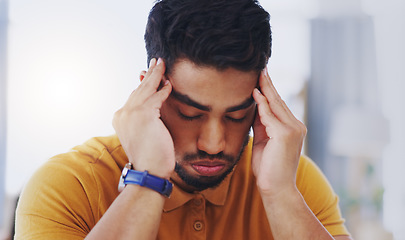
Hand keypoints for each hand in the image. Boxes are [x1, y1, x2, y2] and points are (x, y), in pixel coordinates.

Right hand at [113, 58, 174, 178]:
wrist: (149, 171)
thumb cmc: (150, 156)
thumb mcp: (144, 134)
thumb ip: (145, 119)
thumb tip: (155, 107)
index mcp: (120, 118)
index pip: (134, 96)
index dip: (144, 85)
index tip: (149, 74)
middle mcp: (123, 113)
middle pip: (139, 89)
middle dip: (150, 74)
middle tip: (157, 61)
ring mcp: (131, 113)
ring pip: (147, 88)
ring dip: (156, 74)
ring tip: (162, 63)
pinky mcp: (144, 115)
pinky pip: (157, 97)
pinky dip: (164, 89)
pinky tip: (170, 83)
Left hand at [251, 68, 306, 196]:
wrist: (275, 188)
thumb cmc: (267, 168)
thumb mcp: (262, 141)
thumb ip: (261, 123)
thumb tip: (254, 106)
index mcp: (292, 128)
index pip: (278, 104)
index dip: (269, 90)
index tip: (261, 76)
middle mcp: (296, 126)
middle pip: (278, 101)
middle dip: (268, 84)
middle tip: (260, 67)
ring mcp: (293, 130)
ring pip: (276, 105)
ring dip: (265, 88)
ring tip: (257, 73)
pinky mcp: (285, 135)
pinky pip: (270, 116)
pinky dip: (262, 105)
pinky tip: (255, 93)